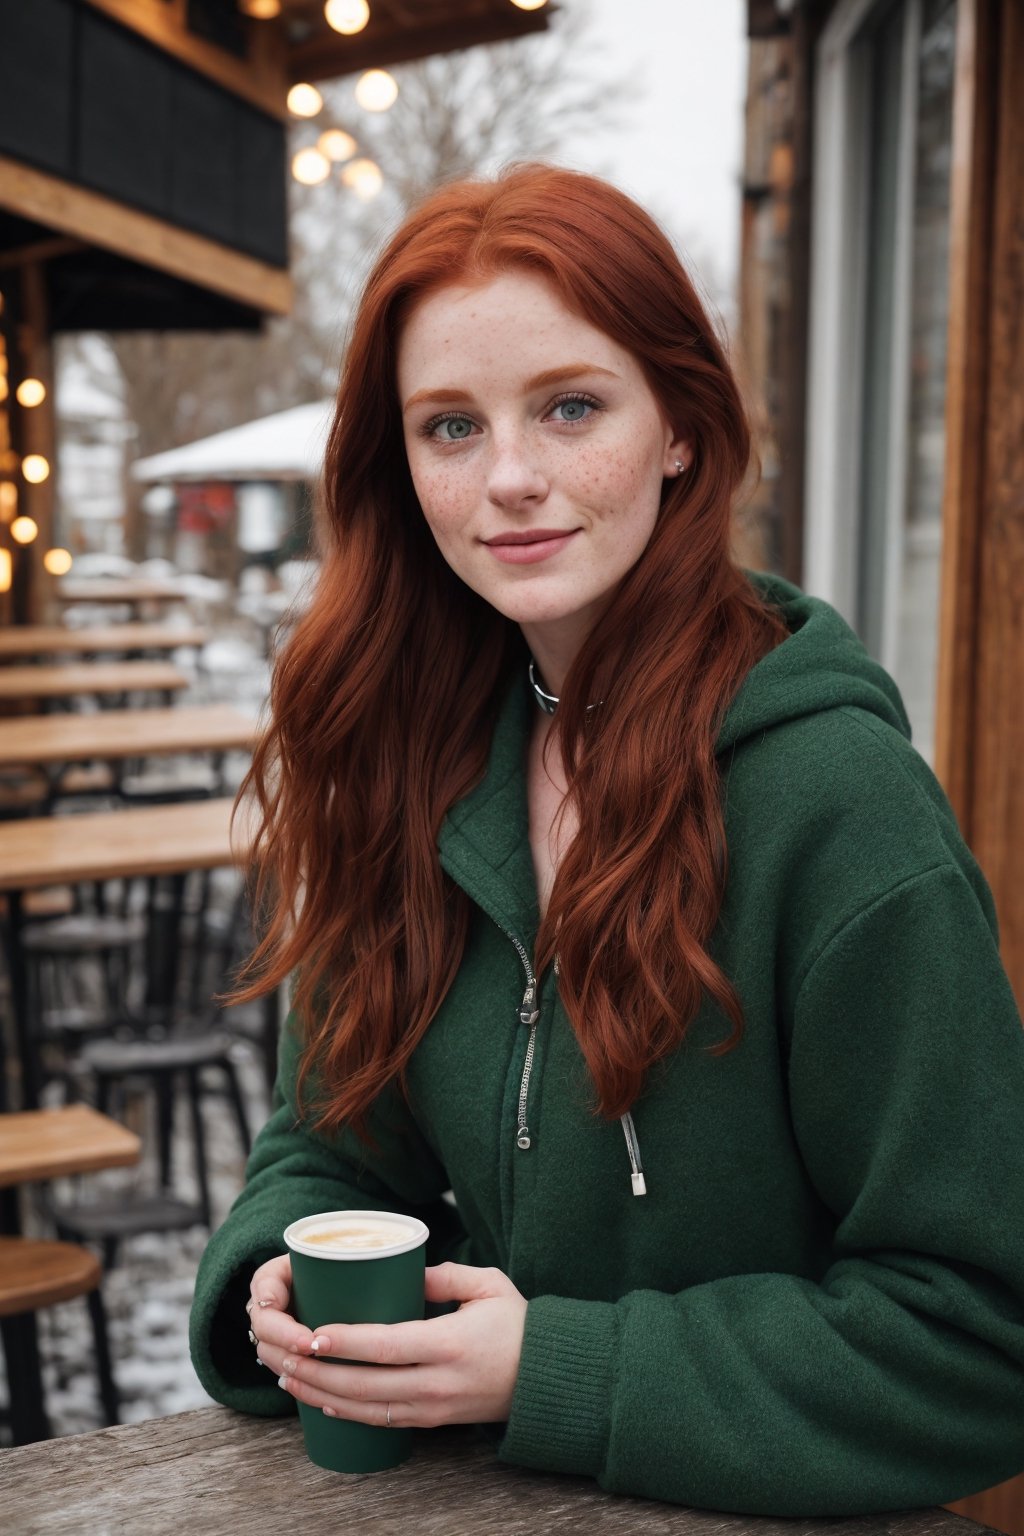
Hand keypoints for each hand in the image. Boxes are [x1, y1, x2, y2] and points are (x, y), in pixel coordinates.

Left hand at [248, 1260, 526, 1428]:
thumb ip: (445, 1275)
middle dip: (318, 1373)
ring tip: (289, 1376)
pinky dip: (347, 1413)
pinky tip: (321, 1400)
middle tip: (283, 1355)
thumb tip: (405, 1272)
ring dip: (322, 1395)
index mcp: (449, 1344)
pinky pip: (381, 1422)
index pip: (387, 1347)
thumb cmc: (518, 1325)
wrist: (545, 1378)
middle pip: (366, 1385)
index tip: (313, 1334)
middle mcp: (437, 1382)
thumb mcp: (488, 1286)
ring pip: (366, 1409)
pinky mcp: (432, 1421)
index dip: (346, 1343)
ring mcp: (433, 1408)